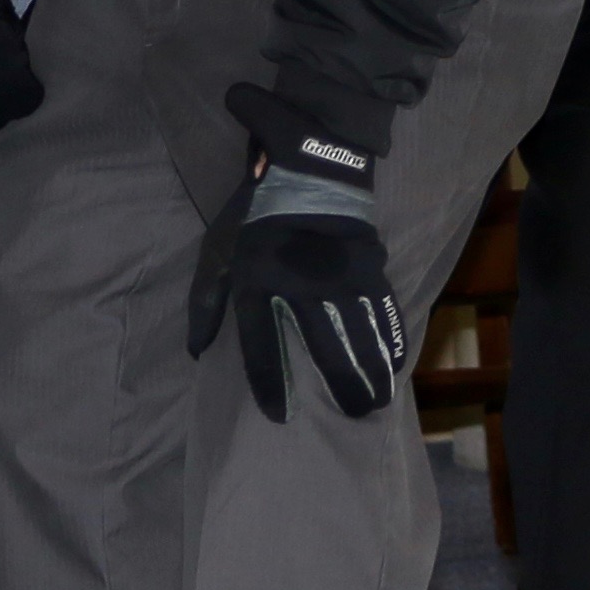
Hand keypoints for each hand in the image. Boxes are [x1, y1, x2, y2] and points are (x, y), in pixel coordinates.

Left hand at [189, 206, 410, 421]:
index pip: (264, 347)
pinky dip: (392, 342)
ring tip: (375, 402)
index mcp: (258, 285)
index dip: (270, 385)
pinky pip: (385, 314)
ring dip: (373, 374)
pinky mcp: (369, 269)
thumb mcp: (218, 254)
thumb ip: (205, 302)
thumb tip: (195, 350)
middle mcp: (302, 289)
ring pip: (363, 339)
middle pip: (328, 353)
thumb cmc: (254, 219)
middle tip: (353, 414)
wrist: (305, 173)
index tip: (280, 417)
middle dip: (343, 389)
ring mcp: (340, 279)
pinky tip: (394, 367)